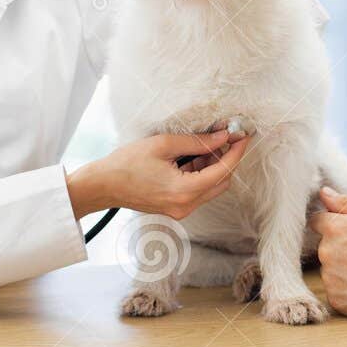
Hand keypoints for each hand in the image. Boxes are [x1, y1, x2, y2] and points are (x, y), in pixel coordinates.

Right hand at [68, 131, 250, 220]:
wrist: (103, 185)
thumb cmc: (127, 164)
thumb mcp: (164, 144)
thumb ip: (197, 141)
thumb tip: (223, 136)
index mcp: (184, 191)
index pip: (223, 171)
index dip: (236, 152)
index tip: (242, 136)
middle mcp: (186, 206)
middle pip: (221, 182)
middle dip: (225, 158)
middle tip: (222, 137)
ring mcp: (180, 210)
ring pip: (210, 187)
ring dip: (212, 166)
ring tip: (202, 145)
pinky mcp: (175, 208)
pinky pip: (198, 191)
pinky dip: (200, 174)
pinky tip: (191, 157)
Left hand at [306, 185, 346, 321]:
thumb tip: (324, 193)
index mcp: (336, 229)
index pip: (318, 221)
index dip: (335, 224)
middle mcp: (327, 253)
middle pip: (325, 246)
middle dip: (341, 246)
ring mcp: (330, 279)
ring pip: (331, 269)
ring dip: (344, 268)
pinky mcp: (336, 300)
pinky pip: (337, 290)